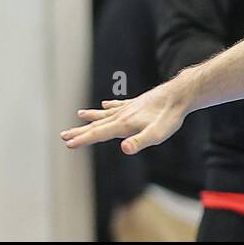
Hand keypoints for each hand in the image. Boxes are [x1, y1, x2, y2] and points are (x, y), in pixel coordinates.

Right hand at [61, 80, 188, 155]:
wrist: (180, 95)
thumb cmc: (169, 117)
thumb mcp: (157, 134)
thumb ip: (140, 142)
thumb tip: (124, 149)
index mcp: (124, 124)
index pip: (99, 134)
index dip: (82, 140)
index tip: (67, 144)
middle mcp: (123, 114)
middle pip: (97, 124)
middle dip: (80, 131)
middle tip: (63, 135)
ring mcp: (129, 107)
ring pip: (105, 114)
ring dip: (91, 117)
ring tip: (79, 115)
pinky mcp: (137, 103)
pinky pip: (118, 105)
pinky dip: (109, 106)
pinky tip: (105, 104)